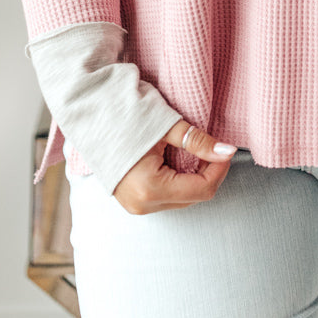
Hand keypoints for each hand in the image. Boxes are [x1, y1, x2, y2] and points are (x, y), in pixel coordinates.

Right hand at [112, 120, 236, 214]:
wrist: (89, 112)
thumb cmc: (125, 115)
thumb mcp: (166, 126)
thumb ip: (199, 142)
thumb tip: (228, 151)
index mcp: (150, 189)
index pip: (202, 190)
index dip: (219, 169)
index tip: (226, 148)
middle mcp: (142, 205)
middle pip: (192, 197)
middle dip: (208, 173)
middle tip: (211, 147)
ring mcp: (134, 205)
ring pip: (180, 198)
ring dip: (193, 177)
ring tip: (193, 151)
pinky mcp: (131, 199)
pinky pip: (165, 195)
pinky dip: (178, 179)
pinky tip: (177, 158)